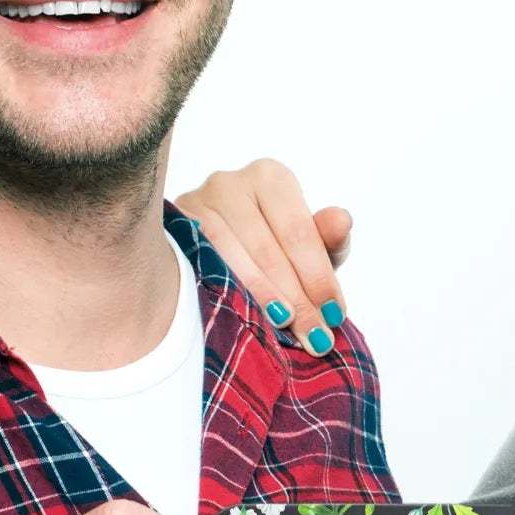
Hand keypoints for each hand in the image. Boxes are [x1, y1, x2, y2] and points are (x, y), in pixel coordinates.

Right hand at [174, 159, 350, 354]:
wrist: (220, 251)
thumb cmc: (274, 246)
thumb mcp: (306, 246)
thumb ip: (327, 237)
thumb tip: (342, 220)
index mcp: (270, 178)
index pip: (298, 232)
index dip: (318, 277)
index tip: (334, 314)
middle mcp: (229, 182)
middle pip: (266, 248)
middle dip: (295, 298)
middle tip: (314, 336)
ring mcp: (195, 203)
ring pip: (231, 258)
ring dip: (261, 299)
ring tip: (285, 330)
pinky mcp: (172, 230)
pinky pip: (199, 264)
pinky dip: (224, 292)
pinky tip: (243, 315)